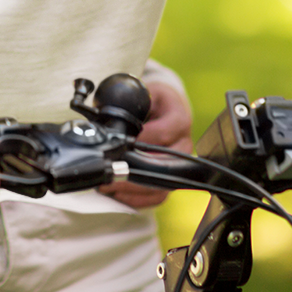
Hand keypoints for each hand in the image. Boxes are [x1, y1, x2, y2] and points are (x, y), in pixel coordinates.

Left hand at [99, 77, 192, 208]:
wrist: (170, 109)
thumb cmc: (158, 101)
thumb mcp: (149, 92)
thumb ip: (133, 102)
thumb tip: (110, 116)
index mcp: (179, 120)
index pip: (161, 134)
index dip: (139, 141)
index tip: (118, 145)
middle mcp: (183, 145)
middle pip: (160, 166)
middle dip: (131, 171)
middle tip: (108, 171)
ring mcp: (179, 165)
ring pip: (159, 186)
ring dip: (132, 189)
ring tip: (109, 186)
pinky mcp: (172, 178)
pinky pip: (157, 196)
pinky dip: (137, 199)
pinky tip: (119, 194)